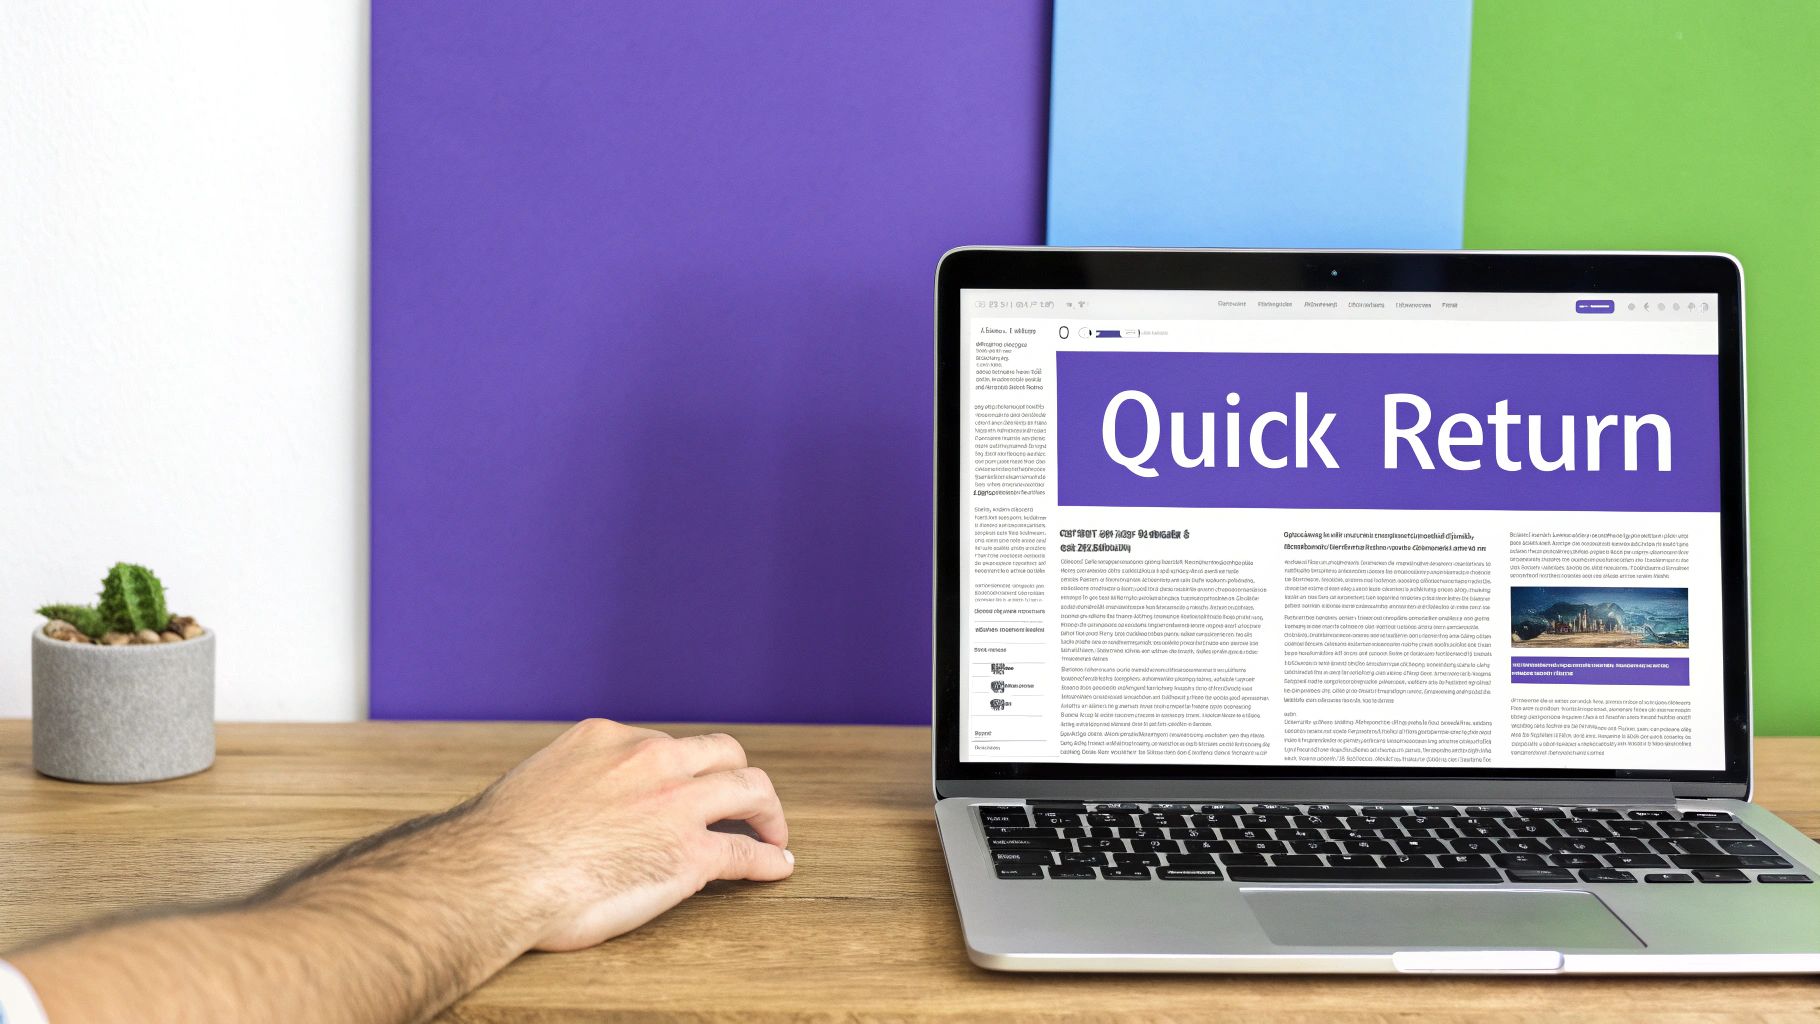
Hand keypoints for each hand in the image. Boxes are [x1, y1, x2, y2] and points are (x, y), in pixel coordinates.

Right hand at [465, 719, 794, 951]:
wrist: (493, 875)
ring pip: (750, 789)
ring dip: (768, 811)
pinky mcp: (689, 854)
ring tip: (772, 832)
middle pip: (722, 753)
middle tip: (744, 804)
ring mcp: (674, 804)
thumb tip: (572, 803)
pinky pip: (744, 852)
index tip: (685, 790)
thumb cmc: (497, 844)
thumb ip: (570, 782)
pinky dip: (768, 859)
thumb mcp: (536, 781)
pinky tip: (777, 867)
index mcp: (607, 738)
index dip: (683, 770)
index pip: (665, 744)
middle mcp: (649, 759)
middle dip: (737, 777)